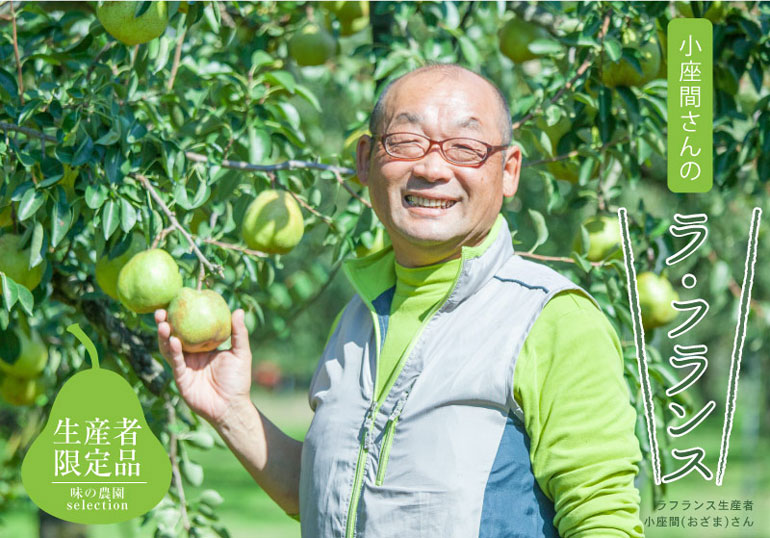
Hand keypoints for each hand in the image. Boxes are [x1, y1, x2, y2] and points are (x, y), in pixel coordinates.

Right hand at [155, 308, 252, 426]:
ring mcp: (184, 366)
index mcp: (203, 347)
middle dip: (165, 323)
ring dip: (164, 335)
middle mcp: (190, 355)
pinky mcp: (180, 378)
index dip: (181, 316)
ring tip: (163, 322)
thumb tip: (238, 310)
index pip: (189, 328)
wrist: (231, 406)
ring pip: (169, 348)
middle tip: (161, 310)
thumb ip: (239, 333)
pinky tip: (173, 340)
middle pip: (174, 335)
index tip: (177, 300)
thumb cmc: (238, 380)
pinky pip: (175, 362)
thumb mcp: (241, 353)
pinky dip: (173, 351)